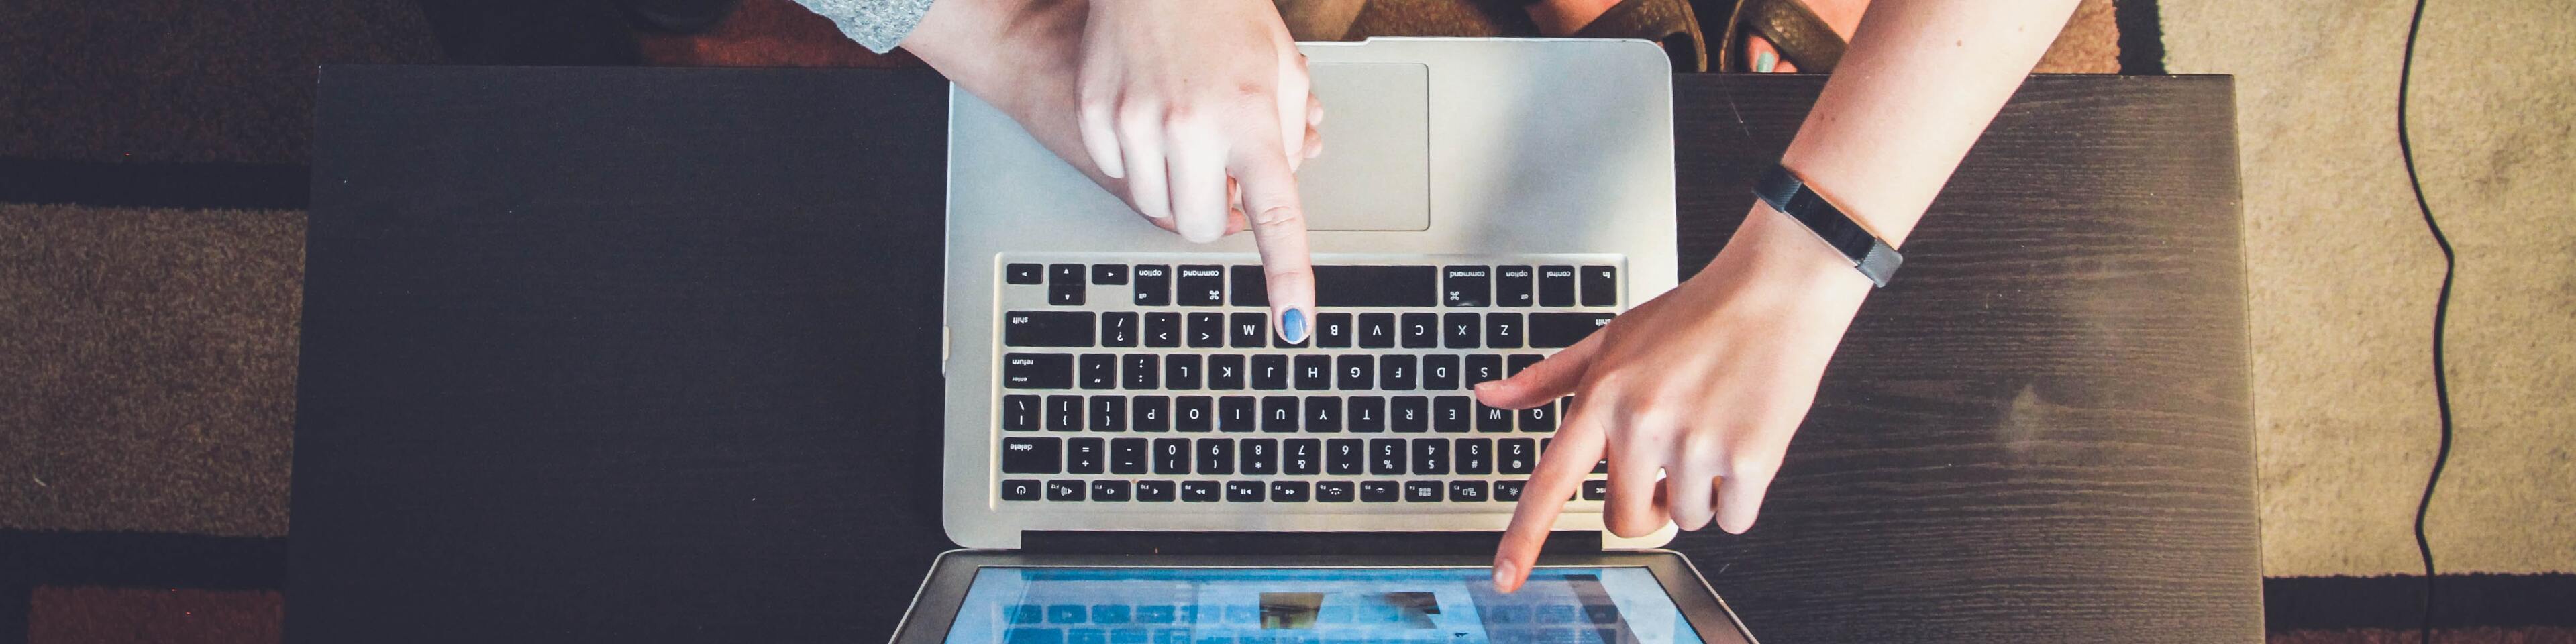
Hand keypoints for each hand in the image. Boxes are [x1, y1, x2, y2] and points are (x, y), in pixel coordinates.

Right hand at [1076, 0, 1322, 339]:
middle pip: (1201, 226)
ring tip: (1187, 131)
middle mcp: (1191, 125)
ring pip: (1156, 206)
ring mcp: (1135, 121)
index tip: (1293, 324)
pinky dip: (1137, 158)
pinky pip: (1119, 172)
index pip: (1276, 215)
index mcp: (1251, 118)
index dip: (1287, 276)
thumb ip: (1286, 142)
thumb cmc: (1226, 15)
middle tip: (1222, 174)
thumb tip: (1267, 201)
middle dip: (1214, 213)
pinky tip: (1149, 111)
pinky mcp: (1096, 113)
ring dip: (1176, 186)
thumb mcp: (1282, 72)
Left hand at [1480, 206, 1875, 591]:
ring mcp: (1696, 444)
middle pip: (1626, 520)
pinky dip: (1741, 496)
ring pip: (1686, 519)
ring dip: (1701, 493)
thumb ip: (1548, 378)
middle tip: (1670, 464)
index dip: (1524, 537)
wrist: (1775, 291)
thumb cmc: (1694, 315)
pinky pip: (1734, 519)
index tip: (1506, 578)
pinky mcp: (1750, 458)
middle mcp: (1643, 424)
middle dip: (1649, 506)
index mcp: (1602, 398)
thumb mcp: (1611, 338)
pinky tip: (1744, 442)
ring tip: (1713, 431)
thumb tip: (1488, 396)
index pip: (1551, 482)